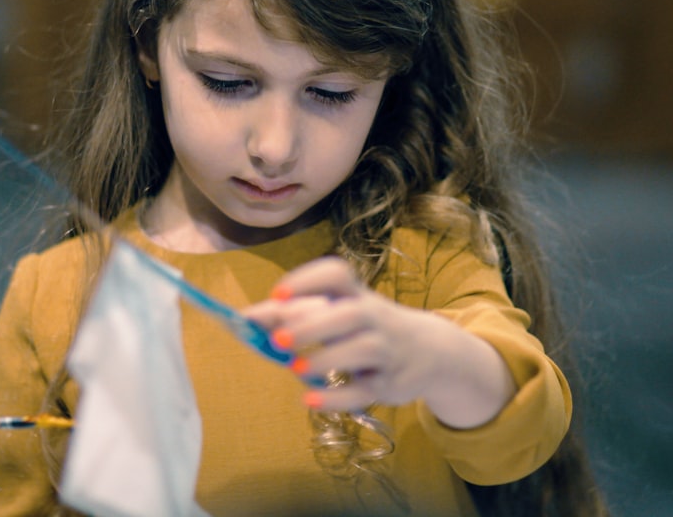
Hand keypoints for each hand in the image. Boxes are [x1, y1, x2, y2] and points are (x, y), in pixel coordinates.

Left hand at [245, 257, 514, 426]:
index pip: (337, 273)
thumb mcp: (337, 313)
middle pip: (348, 314)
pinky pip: (364, 391)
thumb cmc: (365, 326)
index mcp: (355, 294)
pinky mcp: (388, 384)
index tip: (278, 294)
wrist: (430, 351)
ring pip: (361, 350)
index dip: (307, 280)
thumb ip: (292, 314)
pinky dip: (337, 397)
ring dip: (326, 359)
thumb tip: (243, 319)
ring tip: (295, 369)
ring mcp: (385, 350)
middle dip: (312, 326)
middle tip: (278, 340)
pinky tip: (310, 399)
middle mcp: (373, 316)